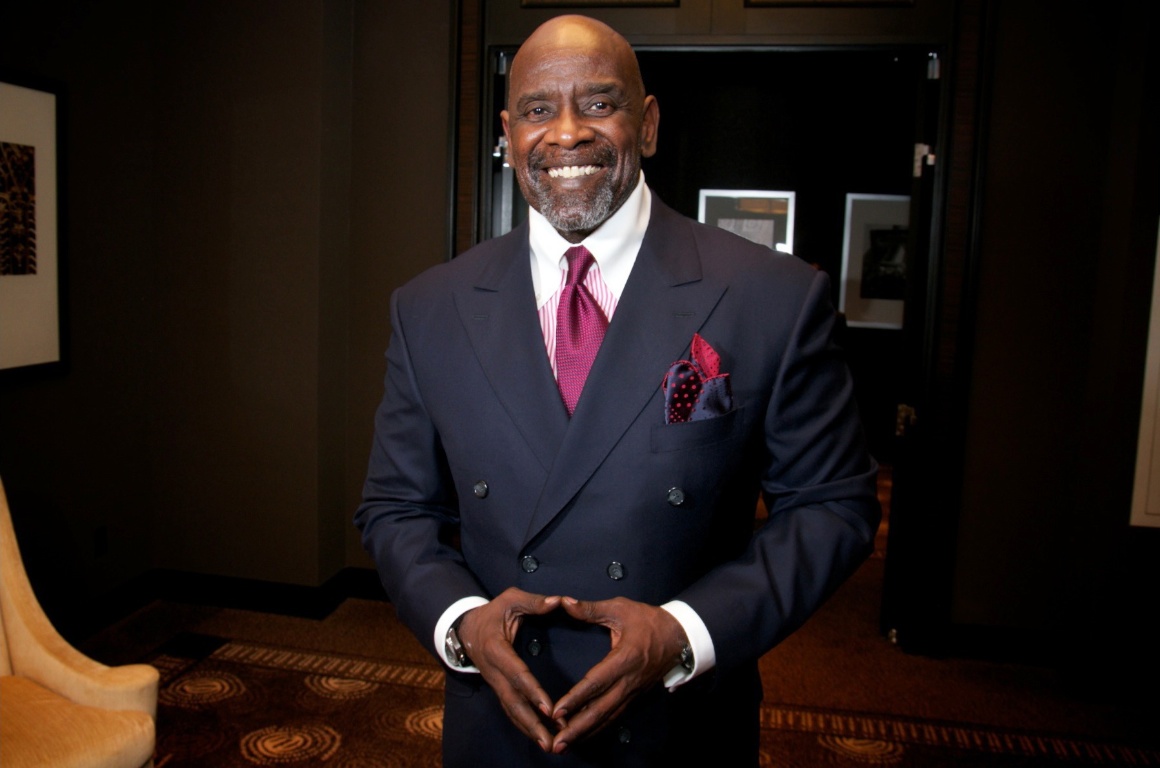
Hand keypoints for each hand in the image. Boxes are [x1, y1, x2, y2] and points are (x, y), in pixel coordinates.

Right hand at [456, 588, 561, 752]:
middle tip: (550, 739)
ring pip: (511, 711)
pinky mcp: (499, 689)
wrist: (466, 628)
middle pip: (512, 702)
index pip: (516, 673)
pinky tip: (539, 737)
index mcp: (496, 649)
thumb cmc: (492, 613)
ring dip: (529, 729)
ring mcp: (494, 683)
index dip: (532, 691)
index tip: (548, 708)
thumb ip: (534, 602)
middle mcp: (493, 671)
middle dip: (532, 722)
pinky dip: (524, 725)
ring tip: (548, 744)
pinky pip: (511, 710)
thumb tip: (558, 601)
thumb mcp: (510, 599)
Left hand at [550, 596, 686, 753]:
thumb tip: (563, 602)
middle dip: (578, 728)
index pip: (597, 682)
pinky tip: (584, 736)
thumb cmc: (648, 620)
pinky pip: (615, 716)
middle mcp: (629, 680)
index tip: (557, 711)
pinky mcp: (635, 696)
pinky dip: (599, 728)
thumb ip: (590, 609)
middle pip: (601, 709)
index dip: (576, 698)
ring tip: (565, 745)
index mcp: (625, 658)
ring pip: (608, 717)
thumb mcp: (620, 609)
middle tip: (557, 742)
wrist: (679, 635)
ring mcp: (633, 691)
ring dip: (586, 732)